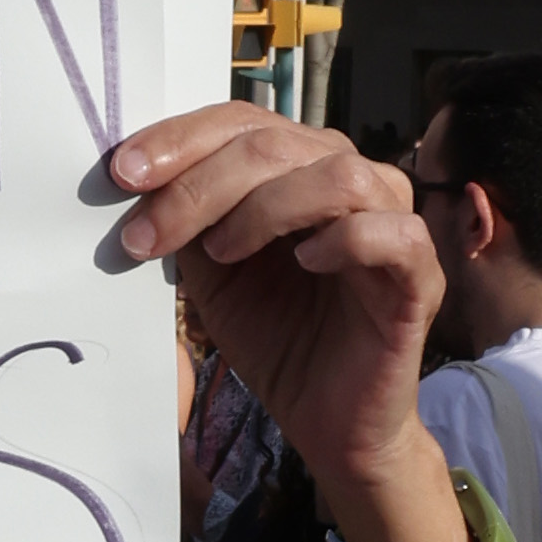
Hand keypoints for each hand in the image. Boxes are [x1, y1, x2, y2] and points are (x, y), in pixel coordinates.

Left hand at [107, 106, 460, 541]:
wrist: (326, 420)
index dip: (180, 139)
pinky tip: (304, 261)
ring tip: (222, 252)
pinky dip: (344, 239)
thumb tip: (131, 179)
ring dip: (263, 207)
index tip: (121, 173)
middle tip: (149, 234)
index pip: (241, 121)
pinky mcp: (420, 277)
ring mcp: (392, 223)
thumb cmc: (275, 336)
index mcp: (299, 167)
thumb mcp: (211, 273)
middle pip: (275, 143)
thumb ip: (186, 222)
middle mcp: (350, 180)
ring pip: (336, 174)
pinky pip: (394, 234)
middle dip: (199, 185)